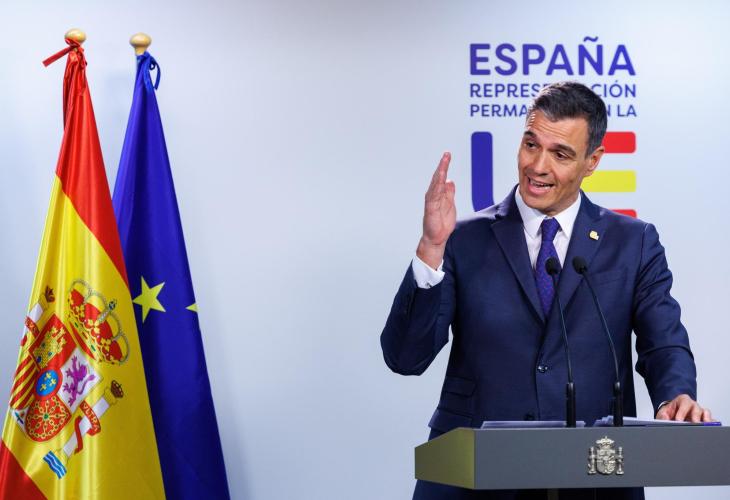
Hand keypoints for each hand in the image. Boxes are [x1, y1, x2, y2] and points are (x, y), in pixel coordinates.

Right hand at [417, 152, 455, 268]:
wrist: (437, 237)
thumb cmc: (441, 222)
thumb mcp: (449, 204)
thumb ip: (449, 193)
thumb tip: (450, 181)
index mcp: (438, 194)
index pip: (441, 177)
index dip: (444, 166)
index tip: (447, 155)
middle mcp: (433, 195)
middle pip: (437, 178)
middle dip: (442, 166)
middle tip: (446, 154)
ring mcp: (431, 201)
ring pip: (435, 184)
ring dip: (440, 173)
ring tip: (444, 163)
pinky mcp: (431, 209)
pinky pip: (434, 196)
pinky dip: (436, 187)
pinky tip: (440, 179)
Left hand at [655, 394, 712, 422]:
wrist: (672, 416)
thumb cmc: (669, 413)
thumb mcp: (663, 413)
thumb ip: (662, 415)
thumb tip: (665, 419)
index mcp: (683, 400)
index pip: (684, 403)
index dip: (682, 412)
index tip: (679, 420)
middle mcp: (693, 405)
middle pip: (697, 409)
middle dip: (695, 417)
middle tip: (694, 424)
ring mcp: (700, 412)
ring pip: (706, 413)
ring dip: (705, 420)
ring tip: (704, 427)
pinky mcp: (705, 420)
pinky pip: (711, 421)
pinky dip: (712, 424)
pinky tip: (710, 429)